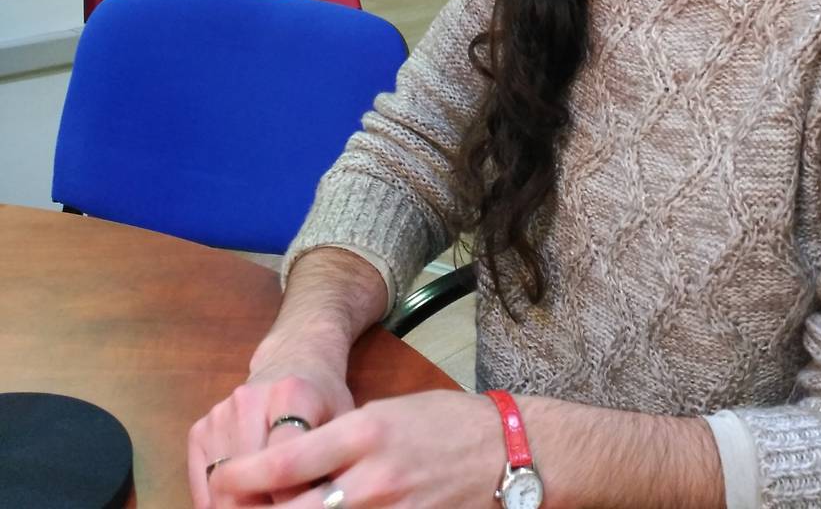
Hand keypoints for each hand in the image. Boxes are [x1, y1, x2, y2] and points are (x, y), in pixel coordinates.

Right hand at [189, 343, 355, 508]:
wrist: (292, 359)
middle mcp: (248, 401)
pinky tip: (244, 501)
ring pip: (219, 488)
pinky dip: (218, 503)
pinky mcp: (199, 429)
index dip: (292, 499)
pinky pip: (202, 484)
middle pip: (245, 480)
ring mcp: (219, 415)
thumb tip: (325, 502)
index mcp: (292, 394)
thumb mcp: (343, 420)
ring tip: (266, 507)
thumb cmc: (323, 397)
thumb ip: (334, 460)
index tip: (306, 507)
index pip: (283, 460)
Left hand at [202, 390, 504, 508]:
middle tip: (235, 505)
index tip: (221, 475)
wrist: (508, 452)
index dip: (243, 473)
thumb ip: (340, 441)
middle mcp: (371, 477)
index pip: (285, 460)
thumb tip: (290, 466)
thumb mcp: (387, 413)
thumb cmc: (445, 423)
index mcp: (365, 432)